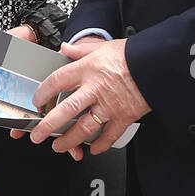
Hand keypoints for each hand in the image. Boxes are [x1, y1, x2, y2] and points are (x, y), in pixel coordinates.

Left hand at [22, 38, 147, 160]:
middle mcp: (95, 89)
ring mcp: (109, 105)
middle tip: (38, 135)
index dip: (43, 92)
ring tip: (59, 147)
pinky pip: (109, 136)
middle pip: (66, 110)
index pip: (57, 81)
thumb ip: (81, 50)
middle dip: (49, 126)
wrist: (157, 65)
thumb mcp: (103, 47)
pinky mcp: (124, 117)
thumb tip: (65, 48)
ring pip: (85, 128)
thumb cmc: (131, 55)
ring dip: (70, 141)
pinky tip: (92, 148)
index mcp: (88, 70)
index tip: (37, 101)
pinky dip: (100, 145)